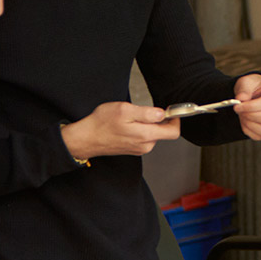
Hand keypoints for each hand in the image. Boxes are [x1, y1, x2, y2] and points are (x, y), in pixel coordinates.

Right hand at [61, 101, 179, 160]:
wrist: (86, 139)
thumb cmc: (101, 124)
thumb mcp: (124, 110)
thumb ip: (146, 113)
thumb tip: (162, 113)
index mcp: (146, 136)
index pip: (173, 132)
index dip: (175, 120)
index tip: (170, 110)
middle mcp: (145, 145)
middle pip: (163, 132)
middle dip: (157, 120)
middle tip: (142, 111)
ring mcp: (139, 149)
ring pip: (152, 133)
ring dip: (146, 124)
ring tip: (129, 118)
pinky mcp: (132, 149)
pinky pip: (143, 137)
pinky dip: (139, 129)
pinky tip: (125, 125)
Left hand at [233, 74, 260, 139]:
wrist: (254, 93)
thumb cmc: (253, 86)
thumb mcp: (246, 82)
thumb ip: (243, 89)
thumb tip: (241, 98)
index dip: (251, 107)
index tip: (237, 106)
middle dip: (250, 116)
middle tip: (239, 111)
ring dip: (250, 125)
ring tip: (242, 116)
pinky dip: (249, 130)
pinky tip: (245, 121)